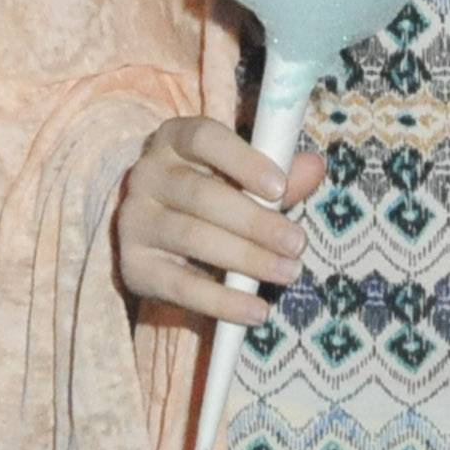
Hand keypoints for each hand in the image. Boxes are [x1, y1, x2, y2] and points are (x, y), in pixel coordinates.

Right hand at [114, 115, 324, 322]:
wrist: (156, 237)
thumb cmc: (209, 195)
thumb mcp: (239, 179)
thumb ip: (276, 176)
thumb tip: (315, 166)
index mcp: (174, 139)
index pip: (204, 138)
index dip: (242, 160)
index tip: (279, 187)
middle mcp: (147, 174)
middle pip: (201, 195)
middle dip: (255, 222)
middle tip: (297, 244)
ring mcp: (135, 220)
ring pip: (193, 238)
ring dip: (246, 259)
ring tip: (288, 273)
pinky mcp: (134, 266)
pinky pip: (181, 287)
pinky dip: (223, 303)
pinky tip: (258, 312)